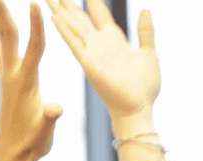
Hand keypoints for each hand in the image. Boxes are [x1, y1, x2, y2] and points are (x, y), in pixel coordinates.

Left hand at [0, 0, 62, 160]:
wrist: (11, 154)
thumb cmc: (31, 144)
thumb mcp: (45, 133)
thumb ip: (50, 118)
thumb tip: (54, 108)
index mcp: (25, 83)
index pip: (34, 48)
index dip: (36, 26)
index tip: (34, 3)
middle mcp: (12, 73)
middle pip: (6, 33)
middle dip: (0, 8)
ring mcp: (6, 73)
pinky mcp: (5, 75)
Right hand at [45, 0, 159, 134]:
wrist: (138, 108)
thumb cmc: (145, 87)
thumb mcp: (149, 53)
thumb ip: (145, 32)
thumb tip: (145, 9)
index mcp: (115, 41)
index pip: (100, 15)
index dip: (94, 2)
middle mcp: (100, 45)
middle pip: (81, 18)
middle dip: (69, 4)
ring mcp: (93, 54)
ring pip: (73, 26)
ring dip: (60, 11)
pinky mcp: (89, 64)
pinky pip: (74, 44)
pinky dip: (64, 30)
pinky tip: (53, 17)